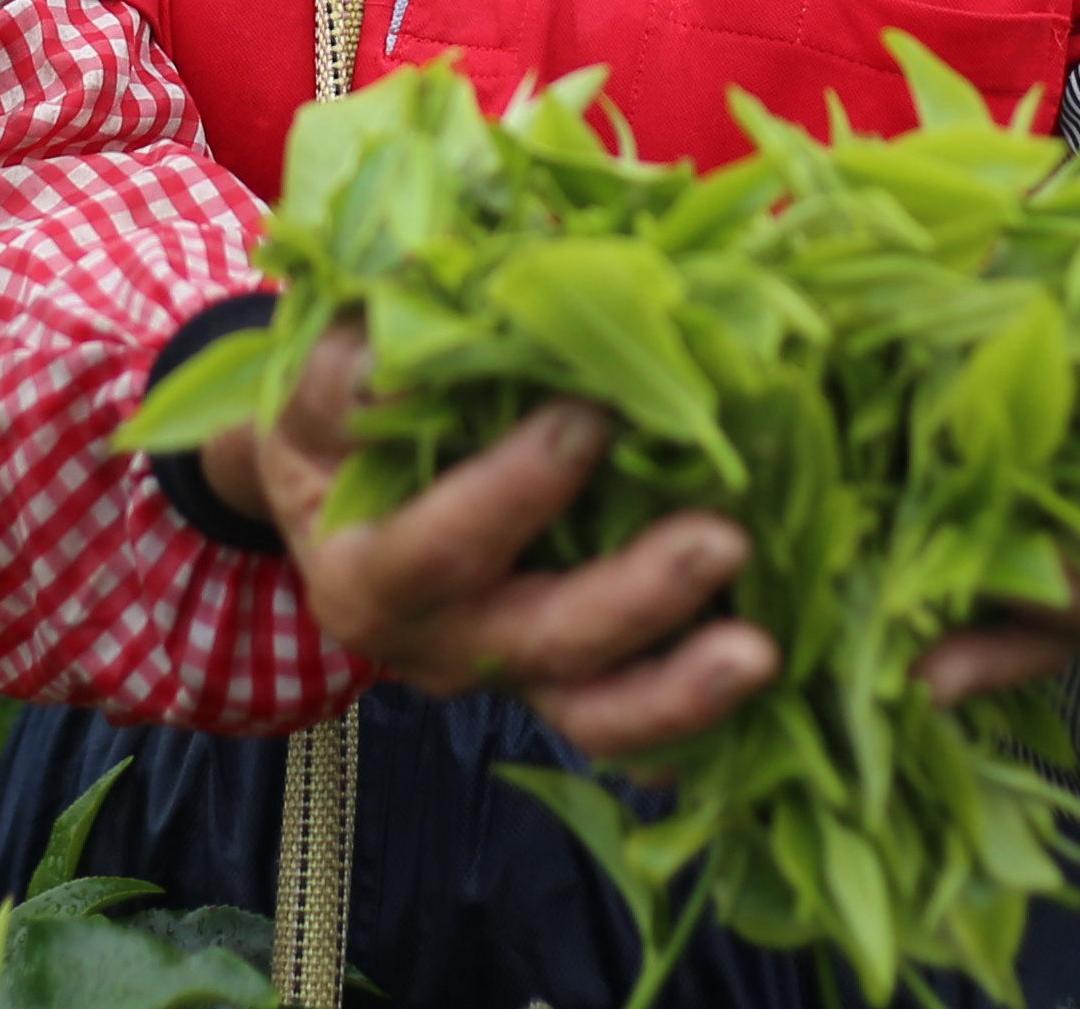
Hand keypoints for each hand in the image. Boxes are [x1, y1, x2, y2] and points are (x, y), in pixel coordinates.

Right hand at [201, 321, 779, 760]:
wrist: (338, 496)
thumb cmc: (335, 428)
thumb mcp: (312, 397)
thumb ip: (343, 380)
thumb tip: (393, 362)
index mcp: (366, 577)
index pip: (437, 548)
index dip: (509, 492)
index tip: (590, 418)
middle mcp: (439, 647)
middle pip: (537, 643)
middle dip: (633, 598)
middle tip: (723, 539)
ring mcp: (511, 674)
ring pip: (595, 712)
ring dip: (681, 689)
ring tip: (762, 651)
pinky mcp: (569, 679)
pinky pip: (636, 718)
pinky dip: (699, 716)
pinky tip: (767, 692)